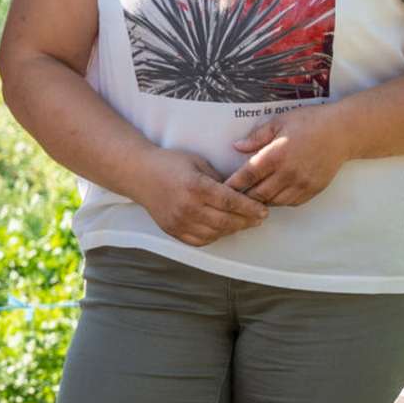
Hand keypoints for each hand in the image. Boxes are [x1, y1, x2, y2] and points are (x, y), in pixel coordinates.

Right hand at [132, 147, 267, 246]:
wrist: (140, 175)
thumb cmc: (170, 164)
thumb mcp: (198, 162)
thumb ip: (218, 179)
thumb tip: (240, 191)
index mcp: (196, 186)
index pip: (230, 202)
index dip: (250, 208)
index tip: (263, 210)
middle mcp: (188, 207)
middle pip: (226, 221)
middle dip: (246, 221)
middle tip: (258, 219)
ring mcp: (179, 221)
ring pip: (215, 233)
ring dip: (232, 229)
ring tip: (242, 223)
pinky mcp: (173, 231)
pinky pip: (200, 240)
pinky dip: (214, 236)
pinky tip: (221, 228)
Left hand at [227, 105, 350, 207]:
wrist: (342, 132)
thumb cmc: (310, 122)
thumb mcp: (280, 122)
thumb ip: (257, 137)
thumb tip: (236, 147)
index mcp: (276, 154)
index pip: (247, 176)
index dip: (232, 185)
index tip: (221, 188)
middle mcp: (288, 173)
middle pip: (257, 194)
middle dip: (243, 196)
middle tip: (232, 197)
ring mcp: (301, 184)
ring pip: (273, 202)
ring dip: (261, 200)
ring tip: (251, 196)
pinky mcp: (312, 190)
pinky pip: (290, 203)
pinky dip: (278, 201)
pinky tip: (273, 194)